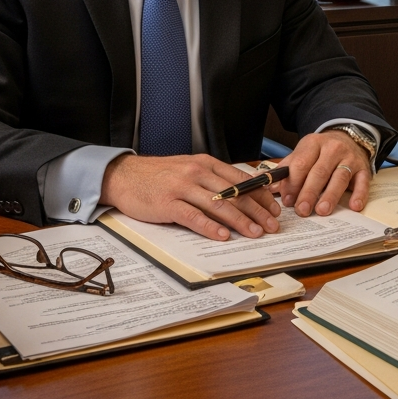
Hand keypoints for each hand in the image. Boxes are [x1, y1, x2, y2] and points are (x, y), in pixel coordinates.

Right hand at [99, 154, 280, 240]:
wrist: (122, 175)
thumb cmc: (157, 175)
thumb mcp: (188, 168)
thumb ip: (212, 178)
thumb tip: (241, 193)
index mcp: (205, 163)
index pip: (241, 179)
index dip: (261, 195)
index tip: (274, 209)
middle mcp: (197, 172)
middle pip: (234, 194)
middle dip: (257, 211)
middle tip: (272, 226)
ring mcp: (182, 187)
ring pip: (219, 205)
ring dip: (240, 221)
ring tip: (255, 233)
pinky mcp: (167, 203)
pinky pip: (193, 216)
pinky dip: (210, 227)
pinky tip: (223, 236)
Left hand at [276, 130, 371, 216]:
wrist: (348, 138)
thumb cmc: (321, 152)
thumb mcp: (302, 153)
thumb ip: (286, 169)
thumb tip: (267, 185)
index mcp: (313, 143)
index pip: (301, 164)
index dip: (293, 183)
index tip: (287, 200)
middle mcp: (332, 148)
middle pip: (319, 172)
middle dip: (309, 192)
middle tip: (302, 210)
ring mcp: (349, 158)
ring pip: (339, 177)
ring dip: (330, 196)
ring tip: (322, 210)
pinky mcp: (363, 168)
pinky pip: (362, 182)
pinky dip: (359, 194)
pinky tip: (354, 206)